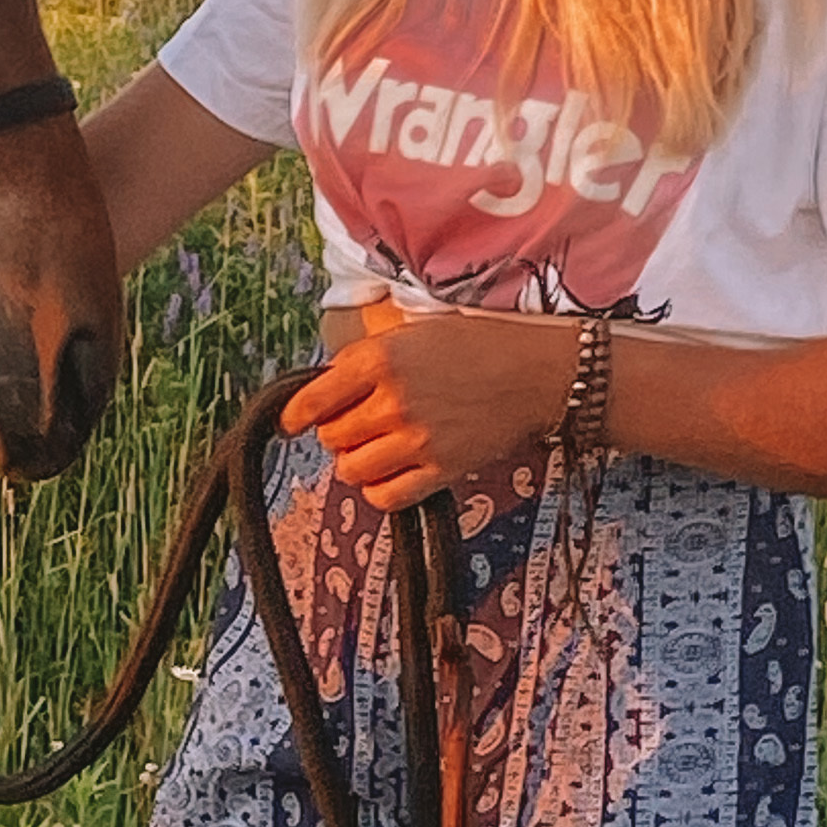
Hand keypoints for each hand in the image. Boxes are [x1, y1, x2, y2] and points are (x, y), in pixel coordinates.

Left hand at [279, 299, 582, 508]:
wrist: (535, 372)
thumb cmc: (477, 343)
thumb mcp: (414, 330)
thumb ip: (367, 356)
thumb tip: (326, 385)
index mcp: (379, 359)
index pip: (312, 399)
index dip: (296, 414)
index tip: (291, 422)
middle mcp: (392, 401)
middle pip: (332, 438)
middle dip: (338, 432)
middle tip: (358, 424)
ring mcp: (416, 440)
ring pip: (352, 470)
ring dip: (357, 462)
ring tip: (376, 448)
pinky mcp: (440, 470)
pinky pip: (386, 497)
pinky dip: (381, 489)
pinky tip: (392, 473)